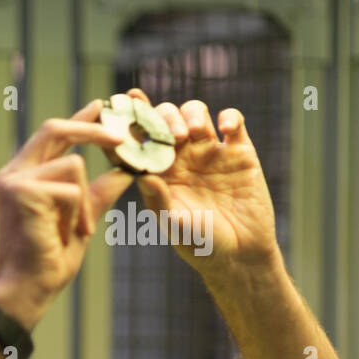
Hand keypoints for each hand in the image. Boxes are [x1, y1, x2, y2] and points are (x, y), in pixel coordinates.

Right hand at [0, 100, 136, 327]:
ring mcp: (13, 181)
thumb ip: (98, 194)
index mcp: (22, 177)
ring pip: (72, 163)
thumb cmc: (48, 260)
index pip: (53, 136)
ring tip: (77, 230)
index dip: (80, 119)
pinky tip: (67, 235)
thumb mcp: (81, 220)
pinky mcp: (21, 192)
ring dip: (84, 199)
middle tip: (122, 137)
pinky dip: (78, 213)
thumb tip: (125, 173)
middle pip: (54, 128)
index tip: (103, 105)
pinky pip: (71, 188)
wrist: (27, 289)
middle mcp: (12, 174)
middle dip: (91, 128)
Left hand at [125, 87, 279, 274]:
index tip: (119, 104)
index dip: (129, 122)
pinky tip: (225, 130)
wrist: (239, 253)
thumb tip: (141, 175)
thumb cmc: (199, 244)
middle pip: (166, 118)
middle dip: (163, 118)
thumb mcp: (174, 225)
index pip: (138, 140)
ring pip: (195, 113)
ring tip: (192, 133)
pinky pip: (234, 122)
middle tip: (171, 136)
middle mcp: (181, 157)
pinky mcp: (239, 152)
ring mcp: (209, 151)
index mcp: (157, 172)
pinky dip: (229, 118)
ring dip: (190, 114)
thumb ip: (158, 201)